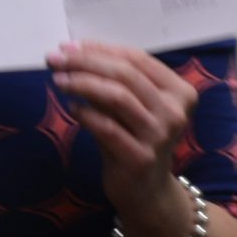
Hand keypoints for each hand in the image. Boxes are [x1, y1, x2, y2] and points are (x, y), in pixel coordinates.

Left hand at [46, 40, 197, 219]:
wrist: (146, 191)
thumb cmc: (135, 139)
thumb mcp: (131, 106)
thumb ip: (112, 81)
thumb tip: (72, 51)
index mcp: (180, 91)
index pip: (137, 58)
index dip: (100, 49)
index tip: (69, 46)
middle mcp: (175, 112)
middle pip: (126, 74)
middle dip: (86, 62)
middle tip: (56, 59)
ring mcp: (161, 136)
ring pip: (117, 97)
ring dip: (82, 84)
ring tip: (59, 80)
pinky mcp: (141, 158)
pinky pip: (107, 128)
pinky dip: (86, 113)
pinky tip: (72, 107)